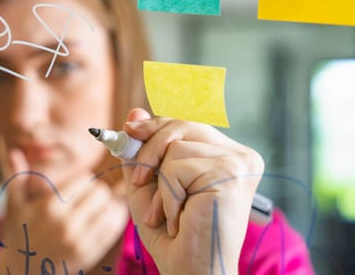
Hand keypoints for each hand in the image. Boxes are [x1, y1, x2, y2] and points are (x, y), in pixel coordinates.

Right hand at [0, 147, 127, 274]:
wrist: (21, 272)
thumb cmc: (18, 232)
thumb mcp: (15, 205)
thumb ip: (18, 176)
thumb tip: (14, 152)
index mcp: (49, 206)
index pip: (86, 179)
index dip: (85, 180)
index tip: (80, 186)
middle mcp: (66, 223)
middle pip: (101, 192)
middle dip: (97, 191)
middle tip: (90, 197)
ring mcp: (79, 240)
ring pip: (112, 210)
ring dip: (108, 205)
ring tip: (98, 207)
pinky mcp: (89, 254)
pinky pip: (113, 229)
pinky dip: (114, 220)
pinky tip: (105, 218)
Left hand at [122, 108, 263, 274]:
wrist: (191, 271)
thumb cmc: (173, 233)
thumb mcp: (150, 184)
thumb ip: (143, 150)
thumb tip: (135, 111)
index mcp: (228, 155)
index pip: (189, 124)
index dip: (156, 125)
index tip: (130, 130)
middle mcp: (240, 155)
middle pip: (182, 125)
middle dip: (149, 150)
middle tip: (137, 181)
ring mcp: (239, 162)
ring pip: (175, 147)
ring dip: (159, 186)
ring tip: (166, 214)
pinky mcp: (231, 173)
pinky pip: (176, 168)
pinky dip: (167, 197)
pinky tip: (179, 220)